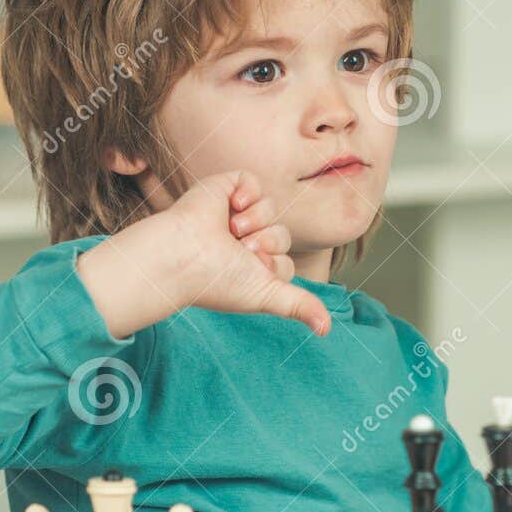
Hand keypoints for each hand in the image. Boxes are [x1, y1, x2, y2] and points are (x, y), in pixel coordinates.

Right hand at [77, 169, 331, 338]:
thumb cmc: (218, 281)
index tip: (252, 268)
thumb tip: (326, 330)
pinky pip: (252, 181)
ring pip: (271, 208)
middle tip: (241, 248)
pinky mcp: (224, 188)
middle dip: (268, 241)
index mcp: (248, 266)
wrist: (184, 256)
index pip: (284, 260)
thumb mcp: (266, 296)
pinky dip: (248, 192)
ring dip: (257, 219)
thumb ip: (298, 306)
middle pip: (281, 234)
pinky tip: (233, 205)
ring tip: (232, 228)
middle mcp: (241, 240)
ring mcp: (233, 214)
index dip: (274, 263)